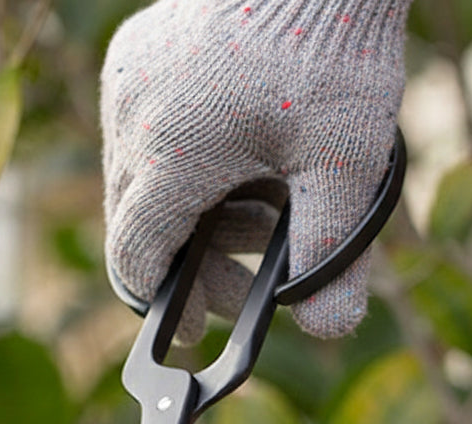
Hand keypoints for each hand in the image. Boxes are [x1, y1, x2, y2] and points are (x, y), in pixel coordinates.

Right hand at [100, 0, 409, 341]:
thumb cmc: (333, 48)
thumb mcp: (345, 163)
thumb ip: (331, 253)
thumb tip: (328, 327)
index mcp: (170, 155)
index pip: (137, 260)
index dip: (164, 303)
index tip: (193, 327)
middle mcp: (132, 120)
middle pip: (139, 228)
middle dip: (192, 264)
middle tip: (244, 284)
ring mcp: (126, 85)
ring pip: (139, 185)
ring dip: (192, 217)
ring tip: (262, 222)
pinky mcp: (135, 58)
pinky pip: (141, 137)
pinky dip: (184, 169)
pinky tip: (240, 166)